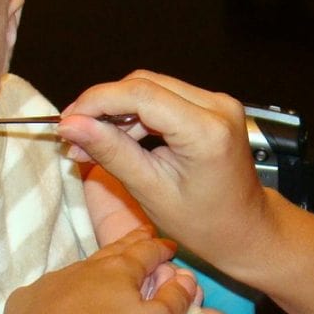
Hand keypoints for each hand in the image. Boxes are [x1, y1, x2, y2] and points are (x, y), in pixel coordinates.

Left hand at [0, 228, 197, 313]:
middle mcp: (84, 270)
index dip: (160, 248)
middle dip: (131, 242)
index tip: (170, 245)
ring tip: (103, 267)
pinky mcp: (25, 302)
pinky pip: (45, 292)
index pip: (146, 252)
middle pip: (113, 251)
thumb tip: (188, 278)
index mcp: (119, 271)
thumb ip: (175, 300)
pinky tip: (57, 300)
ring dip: (94, 267)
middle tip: (143, 233)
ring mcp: (51, 283)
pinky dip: (57, 293)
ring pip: (78, 269)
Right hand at [57, 71, 275, 275]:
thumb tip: (72, 125)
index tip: (67, 121)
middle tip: (75, 136)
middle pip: (143, 84)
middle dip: (103, 106)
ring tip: (92, 144)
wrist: (245, 229)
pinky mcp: (212, 106)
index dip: (96, 102)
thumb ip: (112, 152)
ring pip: (151, 88)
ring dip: (117, 111)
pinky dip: (137, 114)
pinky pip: (165, 97)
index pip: (140, 94)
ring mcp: (218, 103)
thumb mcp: (150, 190)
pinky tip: (118, 138)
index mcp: (206, 131)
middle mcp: (217, 107)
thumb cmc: (206, 222)